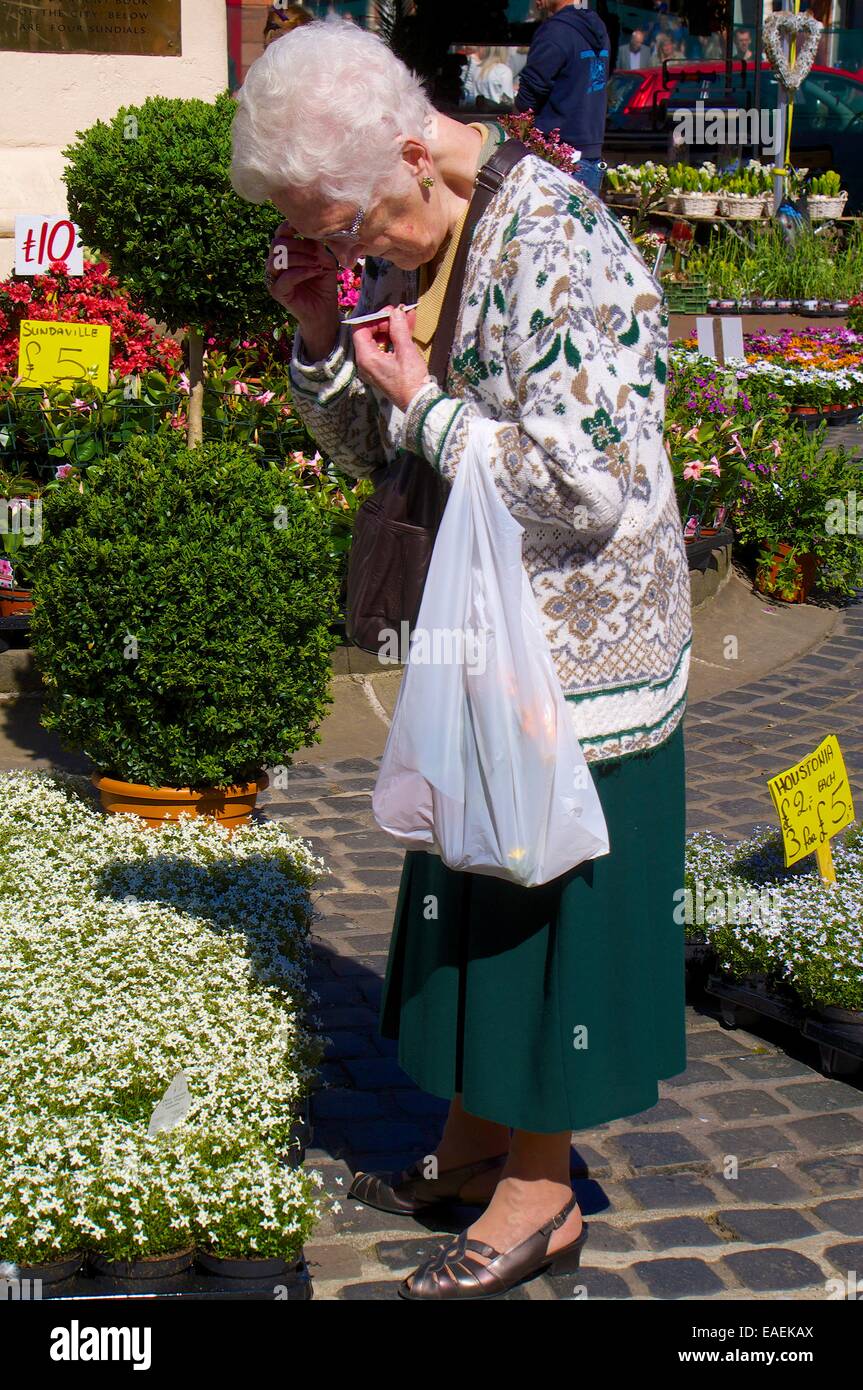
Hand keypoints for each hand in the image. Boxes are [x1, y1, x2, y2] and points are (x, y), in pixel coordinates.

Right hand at [265, 219, 338, 336]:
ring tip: (318, 264)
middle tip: (318, 253)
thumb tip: (310, 232)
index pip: (280, 233)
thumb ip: (315, 245)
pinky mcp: (277, 292)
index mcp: (284, 253)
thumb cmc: (323, 284)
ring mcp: (273, 278)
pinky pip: (286, 276)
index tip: (307, 228)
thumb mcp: (323, 259)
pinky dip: (302, 271)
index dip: (290, 227)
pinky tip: (315, 271)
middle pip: (278, 243)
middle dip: (300, 245)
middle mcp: (274, 264)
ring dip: (301, 258)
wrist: (324, 310)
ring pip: (279, 259)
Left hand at [351, 306, 432, 412]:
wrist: (419, 403)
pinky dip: (395, 340)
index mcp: (366, 358)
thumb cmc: (411, 380)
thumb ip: (399, 329)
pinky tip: (408, 329)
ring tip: (407, 316)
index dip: (374, 318)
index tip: (390, 313)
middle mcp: (366, 364)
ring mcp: (374, 368)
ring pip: (380, 342)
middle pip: (370, 335)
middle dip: (385, 322)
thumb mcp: (406, 351)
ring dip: (393, 329)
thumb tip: (396, 312)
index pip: (360, 330)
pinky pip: (386, 351)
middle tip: (400, 313)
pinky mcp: (384, 372)